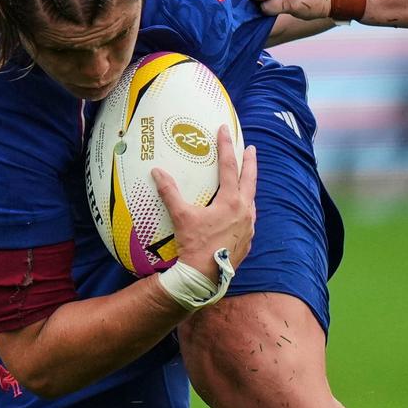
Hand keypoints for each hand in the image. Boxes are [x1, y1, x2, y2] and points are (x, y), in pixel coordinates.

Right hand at [151, 124, 256, 281]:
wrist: (204, 277)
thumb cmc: (193, 245)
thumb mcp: (181, 216)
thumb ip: (170, 192)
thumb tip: (156, 172)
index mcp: (231, 201)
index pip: (228, 167)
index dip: (226, 146)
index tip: (225, 130)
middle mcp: (244, 211)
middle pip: (249, 180)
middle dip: (249, 162)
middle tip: (250, 148)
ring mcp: (248, 227)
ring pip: (251, 200)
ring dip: (248, 187)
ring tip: (245, 181)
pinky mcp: (247, 241)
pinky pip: (248, 219)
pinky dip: (244, 210)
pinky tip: (238, 213)